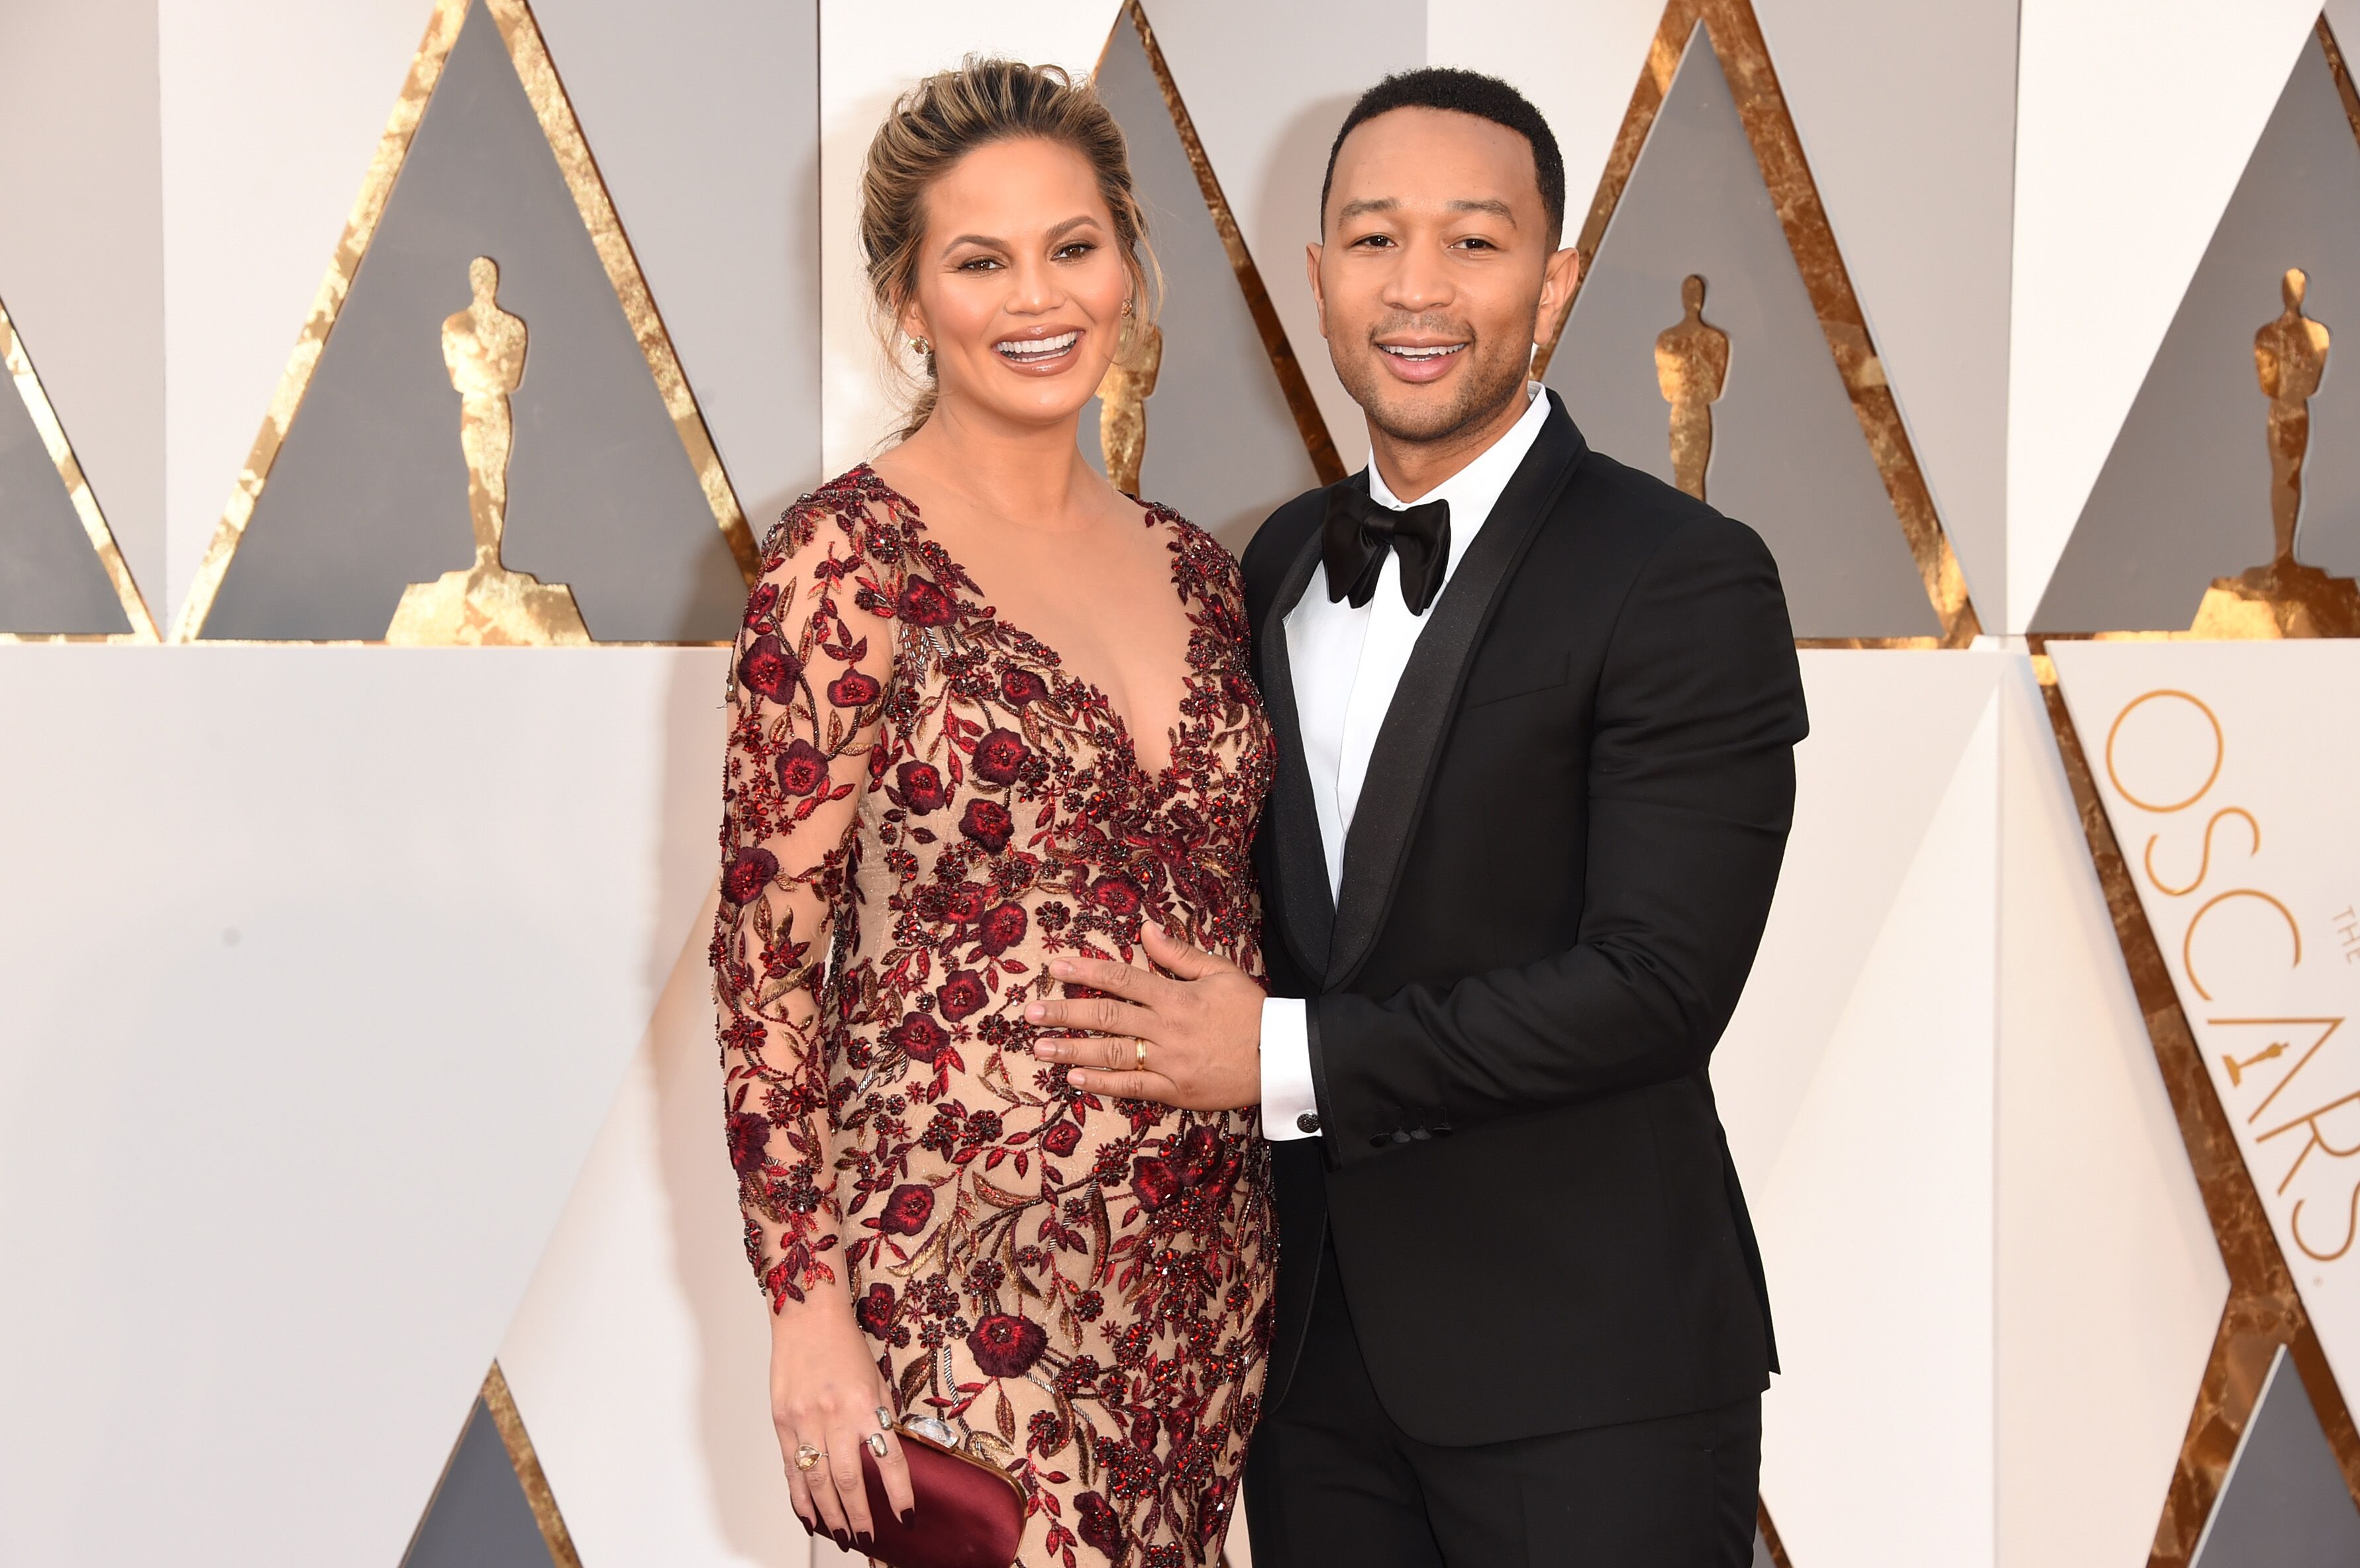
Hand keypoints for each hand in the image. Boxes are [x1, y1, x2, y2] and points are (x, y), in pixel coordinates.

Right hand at [769, 1294, 913, 1551]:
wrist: (808, 1318)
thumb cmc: (845, 1347)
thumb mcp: (876, 1381)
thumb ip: (880, 1419)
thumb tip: (887, 1460)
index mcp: (865, 1404)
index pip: (888, 1459)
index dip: (899, 1492)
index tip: (906, 1516)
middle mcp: (835, 1415)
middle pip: (848, 1479)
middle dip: (859, 1515)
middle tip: (867, 1538)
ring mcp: (805, 1420)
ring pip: (818, 1480)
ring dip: (830, 1514)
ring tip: (841, 1536)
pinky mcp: (782, 1422)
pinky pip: (791, 1468)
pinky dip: (800, 1497)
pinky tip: (809, 1517)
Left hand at [1025, 923, 1262, 1109]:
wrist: (1282, 1056)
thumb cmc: (1252, 1010)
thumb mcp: (1220, 972)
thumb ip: (1179, 953)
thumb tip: (1144, 929)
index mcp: (1175, 995)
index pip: (1121, 979)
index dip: (1085, 972)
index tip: (1054, 968)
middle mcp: (1167, 1027)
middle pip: (1107, 1016)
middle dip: (1065, 1012)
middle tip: (1030, 1013)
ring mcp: (1170, 1061)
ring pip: (1113, 1054)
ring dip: (1073, 1050)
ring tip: (1040, 1047)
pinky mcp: (1176, 1090)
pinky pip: (1134, 1088)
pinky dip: (1103, 1083)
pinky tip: (1076, 1077)